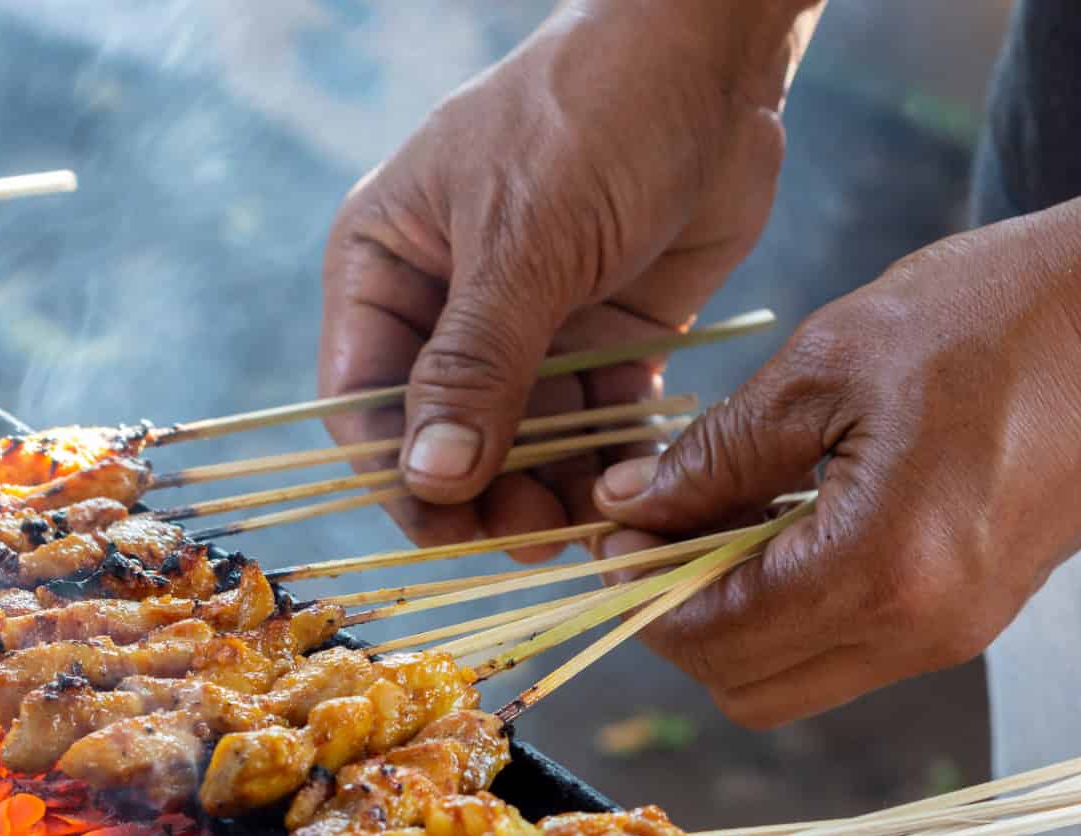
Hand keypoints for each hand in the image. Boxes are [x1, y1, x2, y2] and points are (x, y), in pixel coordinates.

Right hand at [318, 0, 819, 557]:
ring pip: (523, 440)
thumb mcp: (522, 241)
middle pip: (445, 435)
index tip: (446, 531)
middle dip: (482, 492)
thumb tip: (428, 479)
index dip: (398, 475)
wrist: (716, 53)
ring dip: (549, 489)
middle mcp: (445, 307)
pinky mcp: (607, 337)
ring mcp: (528, 326)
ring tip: (589, 526)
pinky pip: (597, 422)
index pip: (364, 402)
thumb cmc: (590, 116)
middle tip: (533, 538)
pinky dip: (611, 461)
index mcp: (384, 269)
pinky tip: (634, 492)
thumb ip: (474, 366)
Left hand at [592, 203, 1080, 726]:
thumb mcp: (824, 367)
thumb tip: (624, 508)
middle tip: (657, 532)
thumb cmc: (992, 316)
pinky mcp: (969, 618)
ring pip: (793, 683)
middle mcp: (920, 629)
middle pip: (743, 688)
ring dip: (735, 622)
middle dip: (679, 622)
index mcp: (880, 568)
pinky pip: (847, 651)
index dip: (640, 592)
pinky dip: (792, 610)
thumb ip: (713, 454)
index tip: (615, 531)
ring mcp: (952, 634)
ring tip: (721, 521)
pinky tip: (782, 525)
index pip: (710, 637)